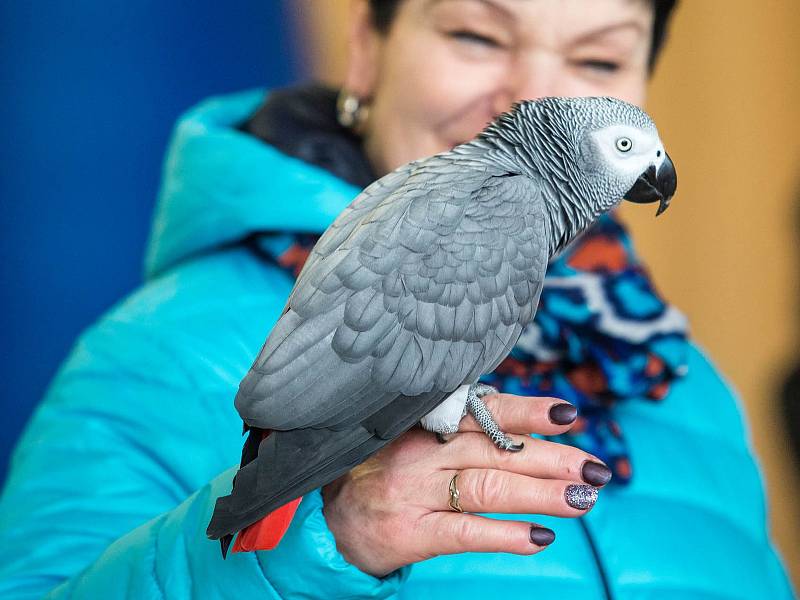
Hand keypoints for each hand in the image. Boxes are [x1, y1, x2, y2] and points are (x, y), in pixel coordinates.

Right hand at [321, 393, 610, 576]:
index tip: (569, 415)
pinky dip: (505, 534)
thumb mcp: (415, 439)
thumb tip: (528, 425)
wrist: (332, 519)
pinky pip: (464, 532)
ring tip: (583, 499)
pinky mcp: (409, 532)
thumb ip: (462, 430)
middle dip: (551, 459)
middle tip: (595, 469)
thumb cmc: (384, 471)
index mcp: (426, 425)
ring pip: (488, 487)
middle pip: (497, 451)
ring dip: (541, 494)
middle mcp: (422, 453)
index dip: (527, 411)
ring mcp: (415, 492)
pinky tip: (541, 537)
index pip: (485, 413)